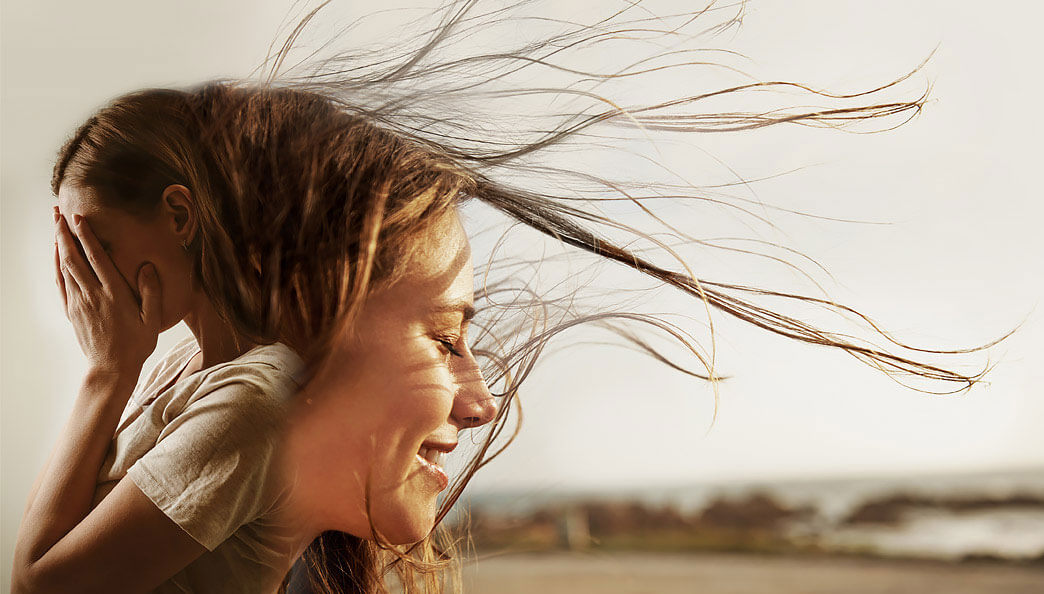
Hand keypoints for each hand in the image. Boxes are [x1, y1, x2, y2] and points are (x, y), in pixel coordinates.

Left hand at [54, 210, 161, 381]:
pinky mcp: (72, 311)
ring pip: (64, 267)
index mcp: (114, 294)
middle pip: (73, 258)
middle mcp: (93, 295)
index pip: (97, 258)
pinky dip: (56, 265)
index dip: (87, 236)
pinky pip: (60, 283)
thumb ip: (151, 291)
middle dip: (64, 234)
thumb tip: (145, 266)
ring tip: (55, 226)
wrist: (111, 368)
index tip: (79, 218)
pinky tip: (56, 255)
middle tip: (58, 213)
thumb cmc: (137, 344)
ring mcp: (79, 303)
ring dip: (58, 245)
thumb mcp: (152, 319)